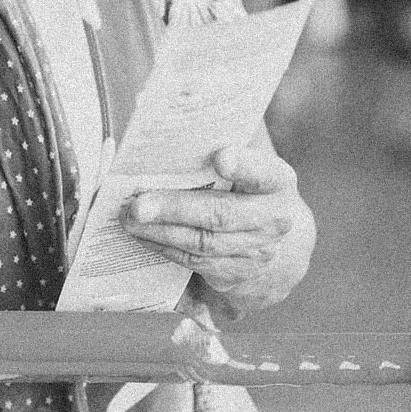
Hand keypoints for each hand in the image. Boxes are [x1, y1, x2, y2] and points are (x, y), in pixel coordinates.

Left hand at [122, 140, 314, 318]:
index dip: (244, 165)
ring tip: (130, 219)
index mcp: (277, 182)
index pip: (262, 172)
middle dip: (176, 208)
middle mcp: (273, 219)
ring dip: (161, 231)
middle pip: (221, 214)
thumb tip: (172, 138)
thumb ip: (221, 154)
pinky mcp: (235, 273)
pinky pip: (195, 261)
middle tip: (139, 205)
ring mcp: (256, 251)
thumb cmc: (249, 189)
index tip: (221, 157)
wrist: (280, 240)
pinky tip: (143, 235)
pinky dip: (165, 247)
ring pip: (203, 242)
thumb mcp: (251, 167)